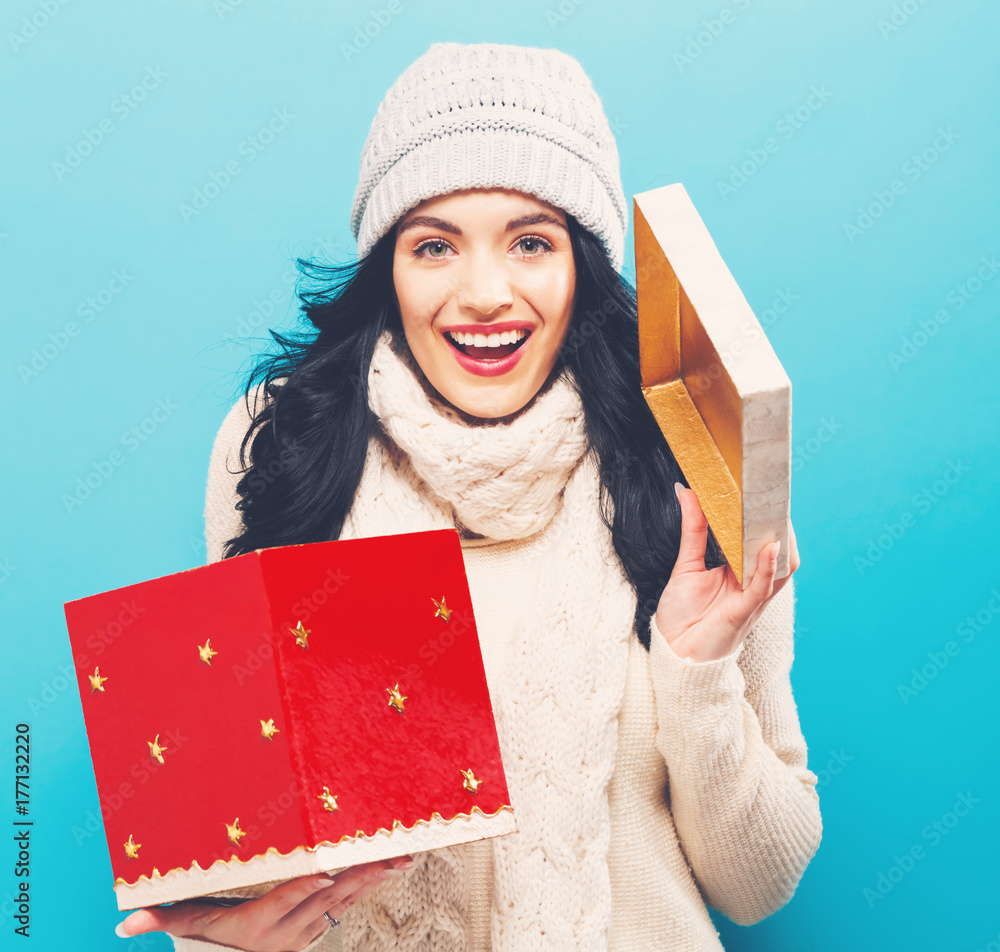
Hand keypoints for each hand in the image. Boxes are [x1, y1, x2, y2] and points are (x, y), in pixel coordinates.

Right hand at [115, 855, 414, 950]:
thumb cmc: (209, 940)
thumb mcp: (189, 926)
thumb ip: (163, 918)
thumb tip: (125, 924)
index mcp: (256, 927)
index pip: (282, 905)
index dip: (304, 889)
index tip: (324, 871)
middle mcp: (287, 932)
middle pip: (326, 900)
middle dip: (357, 877)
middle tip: (386, 856)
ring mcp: (306, 932)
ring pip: (343, 901)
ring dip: (371, 880)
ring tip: (401, 858)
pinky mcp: (317, 927)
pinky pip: (347, 903)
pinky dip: (368, 885)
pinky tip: (391, 866)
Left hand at [654, 483, 799, 662]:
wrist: (672, 652)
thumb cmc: (682, 616)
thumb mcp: (686, 564)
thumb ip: (693, 529)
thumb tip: (687, 490)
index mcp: (741, 572)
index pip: (763, 540)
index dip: (767, 518)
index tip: (762, 488)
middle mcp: (752, 584)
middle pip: (778, 551)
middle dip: (779, 524)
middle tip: (773, 494)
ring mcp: (751, 599)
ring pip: (779, 568)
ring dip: (781, 542)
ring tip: (776, 514)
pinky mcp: (744, 612)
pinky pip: (762, 587)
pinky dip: (766, 567)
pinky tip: (768, 548)